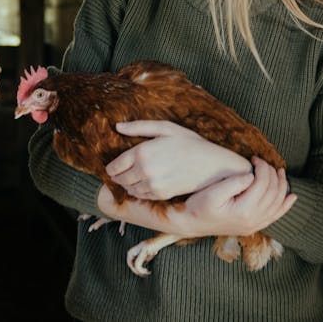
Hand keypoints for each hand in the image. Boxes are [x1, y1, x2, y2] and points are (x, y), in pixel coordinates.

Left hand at [106, 120, 251, 199]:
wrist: (211, 166)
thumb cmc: (190, 143)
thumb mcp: (165, 128)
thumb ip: (139, 127)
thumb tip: (118, 127)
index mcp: (141, 152)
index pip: (115, 166)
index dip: (111, 167)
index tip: (112, 166)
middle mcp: (144, 170)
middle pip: (119, 179)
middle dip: (117, 176)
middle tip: (120, 171)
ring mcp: (152, 185)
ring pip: (129, 189)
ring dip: (127, 184)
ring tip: (132, 177)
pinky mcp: (160, 195)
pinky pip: (140, 196)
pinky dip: (138, 191)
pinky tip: (144, 183)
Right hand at [175, 157, 296, 237]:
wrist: (191, 224)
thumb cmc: (198, 206)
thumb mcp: (212, 192)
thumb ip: (234, 183)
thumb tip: (252, 176)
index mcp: (244, 211)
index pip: (263, 184)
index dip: (262, 167)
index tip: (254, 158)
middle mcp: (253, 220)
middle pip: (273, 192)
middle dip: (272, 173)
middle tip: (263, 162)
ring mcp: (255, 225)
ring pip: (277, 203)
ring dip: (281, 185)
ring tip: (279, 171)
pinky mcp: (254, 227)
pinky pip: (276, 216)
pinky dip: (285, 206)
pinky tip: (292, 197)